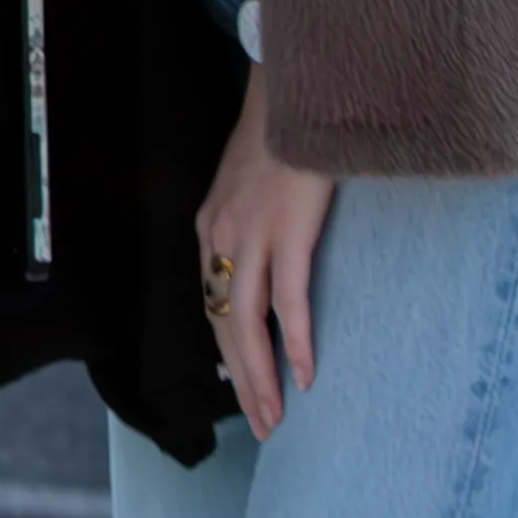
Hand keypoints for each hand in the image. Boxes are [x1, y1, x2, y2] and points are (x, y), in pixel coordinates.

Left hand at [199, 71, 333, 436]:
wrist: (295, 91)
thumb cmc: (281, 141)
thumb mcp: (251, 188)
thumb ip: (252, 230)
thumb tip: (267, 274)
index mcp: (211, 229)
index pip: (213, 307)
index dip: (228, 356)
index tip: (245, 392)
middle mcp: (221, 236)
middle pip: (225, 326)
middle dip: (243, 382)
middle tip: (262, 426)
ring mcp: (251, 234)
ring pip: (248, 323)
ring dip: (262, 377)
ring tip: (277, 417)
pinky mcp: (287, 229)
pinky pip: (289, 299)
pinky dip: (297, 341)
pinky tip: (306, 373)